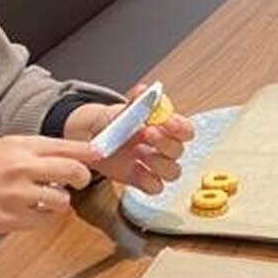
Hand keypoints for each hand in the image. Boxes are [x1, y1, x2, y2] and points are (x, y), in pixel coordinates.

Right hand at [0, 135, 99, 240]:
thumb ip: (30, 153)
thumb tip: (65, 157)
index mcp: (17, 146)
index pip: (67, 146)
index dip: (89, 152)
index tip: (101, 154)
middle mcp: (21, 167)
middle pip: (74, 172)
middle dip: (81, 178)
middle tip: (76, 182)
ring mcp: (17, 195)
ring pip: (62, 201)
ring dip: (58, 202)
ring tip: (41, 200)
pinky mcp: (13, 220)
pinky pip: (44, 221)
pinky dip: (40, 219)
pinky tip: (25, 212)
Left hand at [66, 87, 193, 195]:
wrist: (91, 137)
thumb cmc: (113, 122)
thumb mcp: (122, 109)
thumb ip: (135, 102)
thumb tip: (144, 90)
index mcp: (164, 128)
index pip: (186, 131)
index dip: (181, 128)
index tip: (168, 121)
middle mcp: (162, 148)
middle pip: (179, 151)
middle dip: (165, 142)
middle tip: (147, 133)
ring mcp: (153, 166)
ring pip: (173, 172)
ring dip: (160, 164)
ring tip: (141, 155)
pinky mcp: (140, 180)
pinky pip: (155, 187)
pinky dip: (148, 181)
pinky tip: (136, 169)